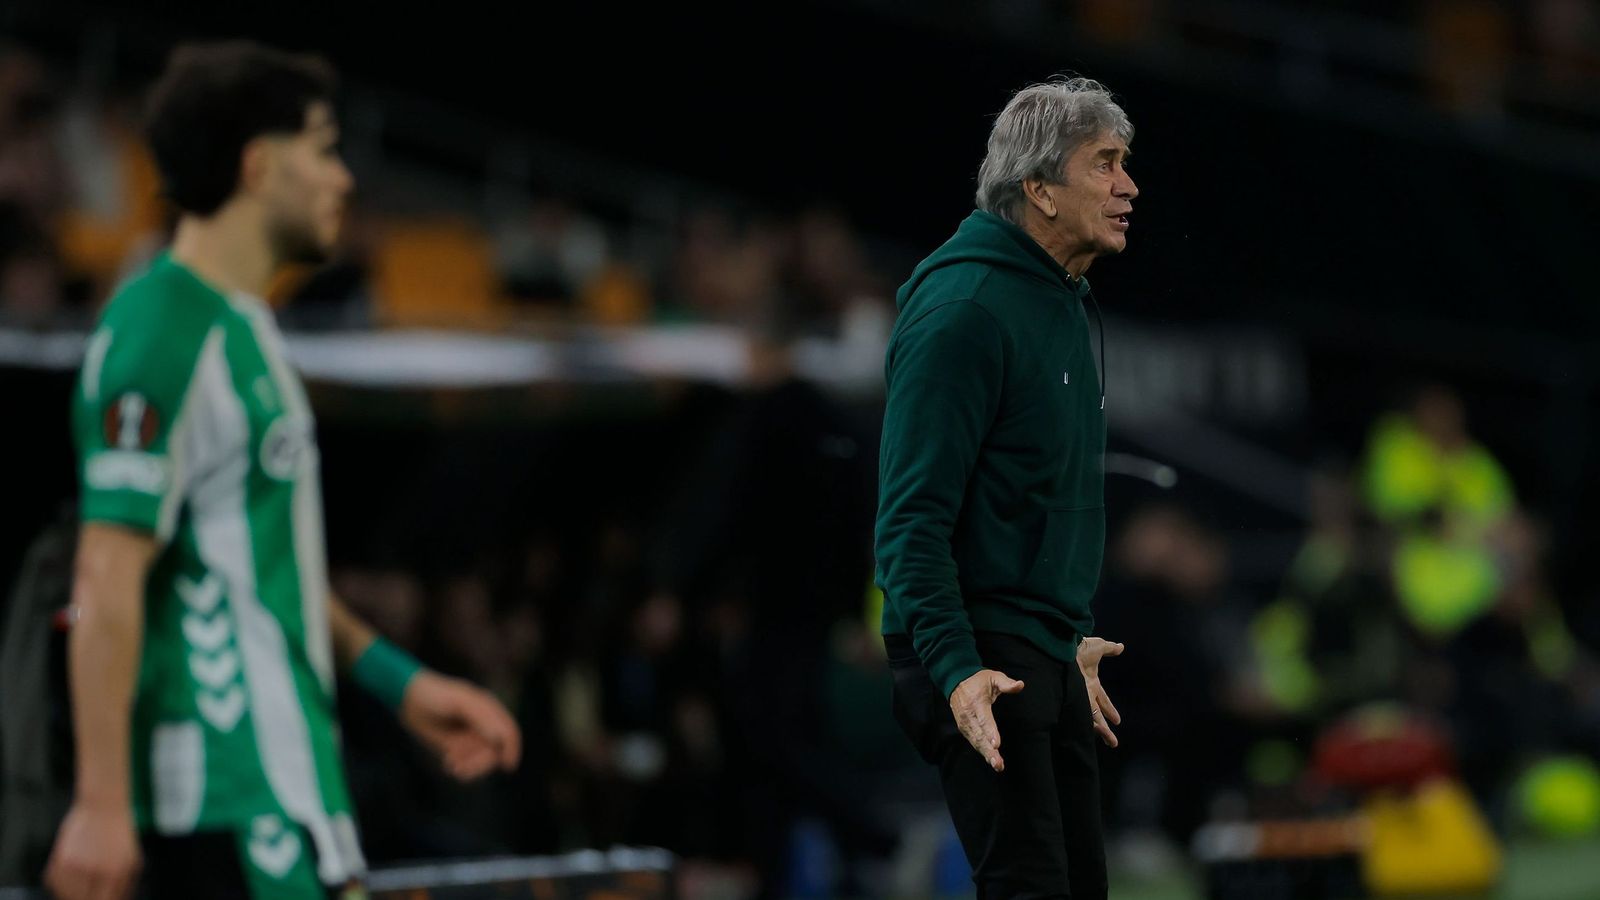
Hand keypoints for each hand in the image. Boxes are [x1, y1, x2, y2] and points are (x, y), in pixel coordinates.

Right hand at [44, 801, 140, 899]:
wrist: (104, 805)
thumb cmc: (119, 833)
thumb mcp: (131, 858)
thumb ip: (124, 883)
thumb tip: (117, 898)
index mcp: (116, 873)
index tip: (98, 897)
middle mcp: (95, 871)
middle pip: (81, 899)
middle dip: (82, 897)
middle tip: (83, 891)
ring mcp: (77, 864)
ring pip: (65, 894)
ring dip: (68, 892)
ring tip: (75, 882)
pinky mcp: (61, 856)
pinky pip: (52, 881)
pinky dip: (56, 882)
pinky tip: (66, 874)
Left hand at [400, 670, 521, 780]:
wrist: (409, 700)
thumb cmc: (436, 695)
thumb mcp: (460, 703)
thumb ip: (482, 718)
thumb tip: (499, 738)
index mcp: (489, 709)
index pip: (508, 731)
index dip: (512, 748)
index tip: (507, 765)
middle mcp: (484, 723)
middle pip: (495, 750)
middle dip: (480, 762)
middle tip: (460, 769)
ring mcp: (471, 735)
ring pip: (482, 759)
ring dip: (469, 765)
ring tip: (450, 765)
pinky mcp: (459, 745)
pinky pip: (469, 762)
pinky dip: (462, 766)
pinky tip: (448, 764)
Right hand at [949, 668, 1024, 772]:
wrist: (956, 680)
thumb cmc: (978, 680)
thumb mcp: (993, 676)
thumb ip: (1006, 683)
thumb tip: (1020, 685)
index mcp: (977, 702)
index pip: (984, 719)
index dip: (990, 732)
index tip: (997, 744)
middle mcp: (968, 714)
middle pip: (980, 735)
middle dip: (989, 750)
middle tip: (998, 763)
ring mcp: (964, 722)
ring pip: (976, 741)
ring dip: (986, 754)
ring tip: (997, 765)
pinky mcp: (963, 727)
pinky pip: (972, 741)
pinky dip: (981, 750)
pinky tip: (989, 758)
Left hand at [1077, 636, 1124, 746]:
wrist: (1065, 646)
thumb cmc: (1080, 646)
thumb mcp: (1098, 646)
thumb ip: (1110, 648)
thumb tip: (1121, 646)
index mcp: (1092, 683)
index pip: (1103, 700)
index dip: (1110, 710)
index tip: (1117, 721)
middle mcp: (1085, 693)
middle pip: (1097, 714)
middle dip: (1106, 727)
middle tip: (1113, 742)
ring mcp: (1079, 697)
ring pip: (1092, 718)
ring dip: (1101, 730)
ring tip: (1111, 743)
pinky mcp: (1074, 698)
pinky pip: (1083, 714)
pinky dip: (1089, 725)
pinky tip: (1095, 734)